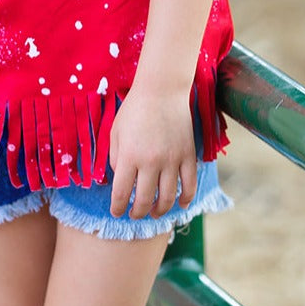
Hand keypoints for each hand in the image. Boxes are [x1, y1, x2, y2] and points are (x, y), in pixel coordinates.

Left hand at [108, 86, 197, 219]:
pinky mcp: (187, 156)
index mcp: (128, 156)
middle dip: (137, 213)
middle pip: (144, 200)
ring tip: (155, 213)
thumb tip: (118, 181)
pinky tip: (180, 205)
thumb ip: (115, 158)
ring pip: (168, 197)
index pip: (121, 193)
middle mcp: (150, 162)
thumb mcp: (115, 132)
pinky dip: (186, 199)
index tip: (116, 212)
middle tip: (134, 215)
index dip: (117, 208)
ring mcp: (171, 160)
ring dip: (160, 210)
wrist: (162, 91)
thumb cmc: (134, 109)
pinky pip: (189, 184)